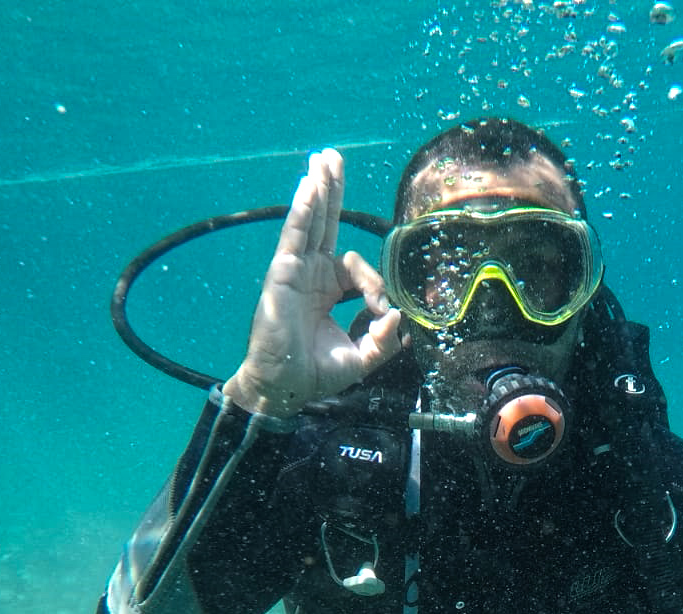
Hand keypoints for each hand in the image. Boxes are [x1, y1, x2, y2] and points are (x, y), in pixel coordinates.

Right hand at [223, 148, 403, 419]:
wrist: (283, 387)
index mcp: (329, 290)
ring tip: (323, 159)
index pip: (357, 267)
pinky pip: (296, 235)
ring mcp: (296, 270)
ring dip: (319, 189)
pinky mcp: (282, 273)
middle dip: (332, 190)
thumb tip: (400, 315)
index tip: (382, 315)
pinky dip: (304, 210)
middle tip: (333, 158)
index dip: (374, 285)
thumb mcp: (363, 357)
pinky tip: (309, 185)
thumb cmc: (316, 374)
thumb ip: (384, 338)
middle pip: (327, 223)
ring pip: (312, 221)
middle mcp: (312, 275)